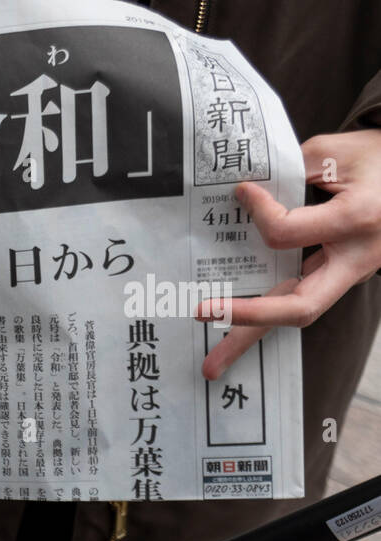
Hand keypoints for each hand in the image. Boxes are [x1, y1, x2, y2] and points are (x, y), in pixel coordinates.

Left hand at [197, 128, 380, 380]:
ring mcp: (349, 275)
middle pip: (300, 306)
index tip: (242, 192)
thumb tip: (242, 194)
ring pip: (298, 314)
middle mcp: (355, 259)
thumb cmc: (377, 158)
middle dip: (247, 317)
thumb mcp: (334, 151)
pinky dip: (264, 317)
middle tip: (199, 313)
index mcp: (357, 220)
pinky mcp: (338, 279)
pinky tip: (231, 334)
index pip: (286, 234)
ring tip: (210, 367)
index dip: (258, 213)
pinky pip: (298, 302)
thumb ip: (287, 172)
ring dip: (250, 338)